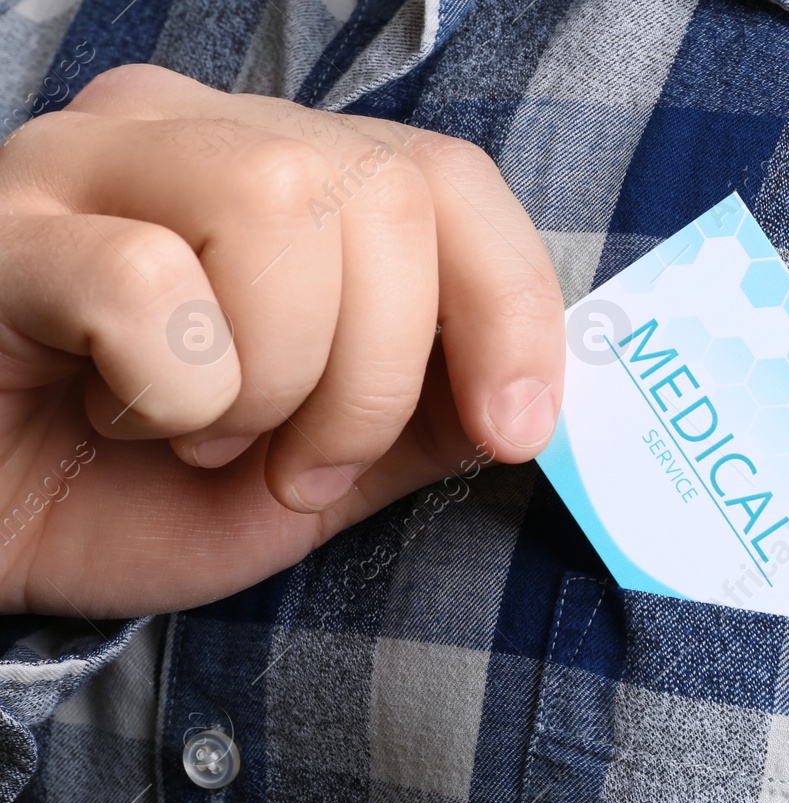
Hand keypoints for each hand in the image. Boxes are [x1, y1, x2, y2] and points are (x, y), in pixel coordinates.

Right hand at [0, 64, 564, 617]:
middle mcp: (194, 134)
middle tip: (303, 462)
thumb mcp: (319, 469)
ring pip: (280, 205)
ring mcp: (88, 162)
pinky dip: (172, 391)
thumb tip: (539, 395)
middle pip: (384, 194)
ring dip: (276, 378)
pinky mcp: (1, 228)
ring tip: (203, 434)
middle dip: (380, 375)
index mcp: (286, 174)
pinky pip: (147, 283)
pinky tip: (117, 413)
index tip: (516, 428)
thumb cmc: (136, 487)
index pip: (449, 176)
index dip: (512, 303)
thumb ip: (427, 420)